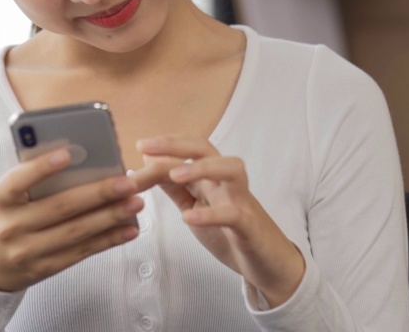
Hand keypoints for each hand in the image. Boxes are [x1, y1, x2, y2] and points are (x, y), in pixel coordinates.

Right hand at [0, 147, 144, 291]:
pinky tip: (128, 229)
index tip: (67, 154)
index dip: (42, 167)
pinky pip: (80, 253)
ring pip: (75, 232)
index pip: (18, 180)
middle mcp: (11, 226)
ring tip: (136, 203)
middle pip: (60, 208)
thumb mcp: (0, 195)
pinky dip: (107, 240)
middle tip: (128, 181)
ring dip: (110, 217)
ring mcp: (27, 251)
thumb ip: (29, 181)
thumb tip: (78, 162)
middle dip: (98, 193)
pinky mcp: (43, 269)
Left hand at [136, 135, 305, 307]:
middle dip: (177, 144)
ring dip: (202, 169)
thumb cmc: (230, 232)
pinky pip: (234, 214)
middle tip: (148, 147)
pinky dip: (212, 214)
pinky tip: (190, 217)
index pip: (189, 151)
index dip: (164, 148)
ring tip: (175, 176)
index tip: (140, 145)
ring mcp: (241, 201)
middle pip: (207, 150)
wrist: (269, 263)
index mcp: (212, 178)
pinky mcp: (249, 227)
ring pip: (231, 170)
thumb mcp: (196, 206)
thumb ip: (175, 187)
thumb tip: (150, 163)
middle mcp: (226, 183)